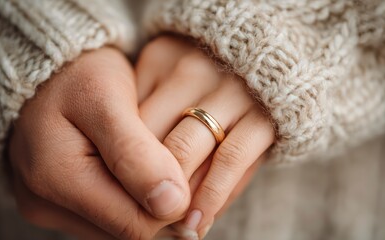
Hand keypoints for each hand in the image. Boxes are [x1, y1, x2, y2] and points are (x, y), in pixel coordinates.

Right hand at [9, 47, 190, 238]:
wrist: (50, 70)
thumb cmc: (80, 76)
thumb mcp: (107, 100)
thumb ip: (135, 153)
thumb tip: (170, 205)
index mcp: (56, 178)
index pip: (135, 224)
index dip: (172, 205)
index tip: (189, 168)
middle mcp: (45, 203)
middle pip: (127, 229)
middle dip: (159, 202)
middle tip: (173, 159)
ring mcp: (50, 207)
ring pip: (119, 226)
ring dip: (144, 201)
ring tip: (152, 159)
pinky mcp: (58, 204)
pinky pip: (106, 217)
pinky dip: (128, 197)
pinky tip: (134, 168)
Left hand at [136, 36, 274, 237]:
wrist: (266, 58)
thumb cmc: (207, 80)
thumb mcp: (169, 79)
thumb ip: (150, 114)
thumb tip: (130, 179)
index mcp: (161, 58)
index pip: (127, 120)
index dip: (120, 164)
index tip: (118, 195)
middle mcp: (192, 69)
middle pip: (151, 137)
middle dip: (143, 184)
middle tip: (141, 216)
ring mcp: (229, 89)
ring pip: (185, 152)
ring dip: (174, 197)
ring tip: (170, 226)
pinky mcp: (262, 113)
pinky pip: (229, 160)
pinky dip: (211, 195)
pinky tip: (199, 220)